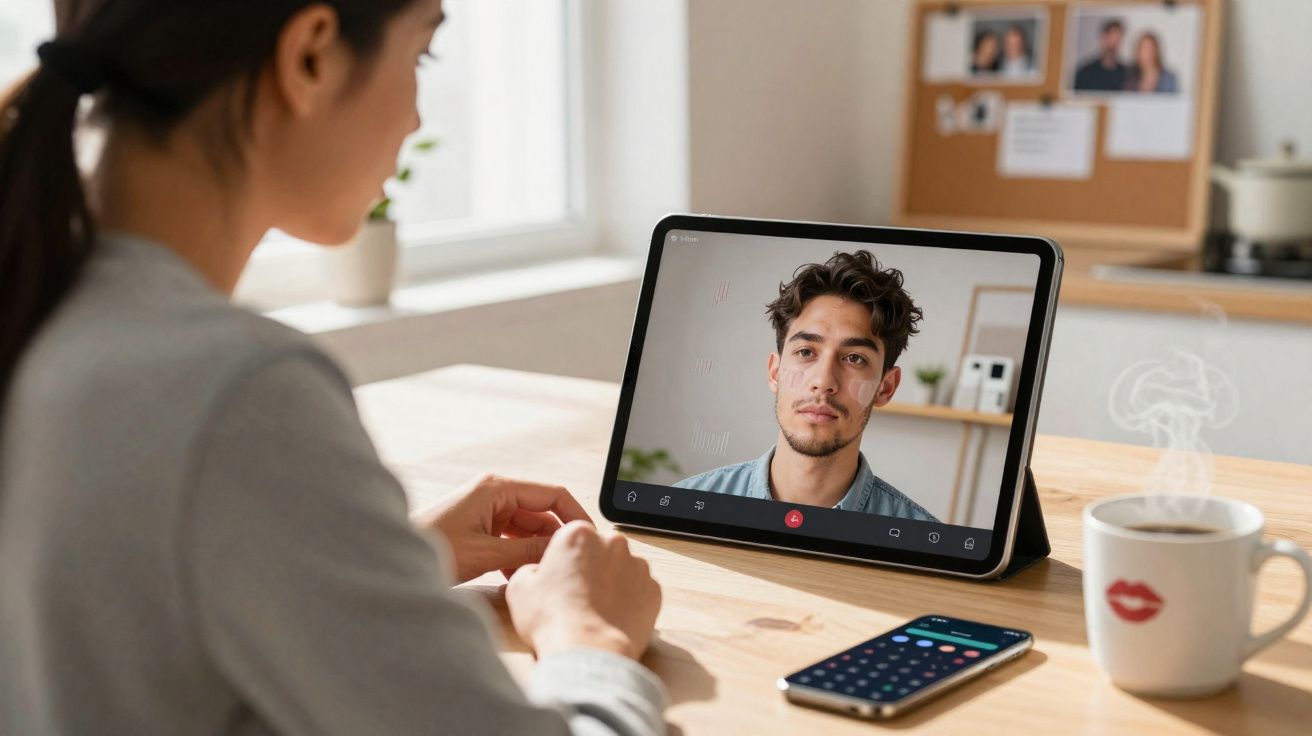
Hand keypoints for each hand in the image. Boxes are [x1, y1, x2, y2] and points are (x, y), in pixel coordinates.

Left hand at [416, 473, 591, 583]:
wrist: (390, 561)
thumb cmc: (430, 548)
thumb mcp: (485, 554)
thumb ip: (526, 550)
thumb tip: (560, 549)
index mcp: (497, 488)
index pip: (553, 494)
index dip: (575, 515)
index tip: (590, 538)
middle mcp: (494, 493)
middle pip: (542, 512)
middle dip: (554, 538)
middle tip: (567, 564)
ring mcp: (485, 510)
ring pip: (527, 528)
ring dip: (535, 550)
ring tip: (542, 574)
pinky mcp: (478, 526)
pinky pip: (510, 538)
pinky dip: (518, 555)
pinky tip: (517, 577)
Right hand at [506, 521, 661, 659]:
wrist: (588, 652)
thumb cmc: (553, 619)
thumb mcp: (520, 587)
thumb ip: (531, 568)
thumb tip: (539, 571)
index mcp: (579, 533)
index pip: (571, 538)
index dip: (563, 560)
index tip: (560, 578)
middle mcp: (613, 542)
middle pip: (600, 550)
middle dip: (591, 568)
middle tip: (576, 596)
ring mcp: (638, 565)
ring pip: (622, 569)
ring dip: (612, 583)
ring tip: (595, 611)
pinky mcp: (654, 590)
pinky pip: (640, 591)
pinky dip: (630, 601)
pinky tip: (613, 618)